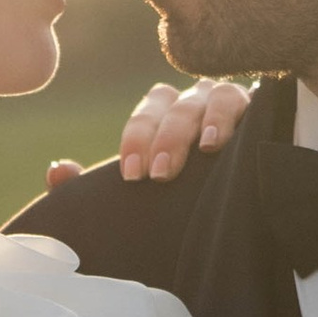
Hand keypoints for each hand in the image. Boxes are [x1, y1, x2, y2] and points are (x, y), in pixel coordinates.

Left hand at [44, 76, 252, 189]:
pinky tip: (231, 138)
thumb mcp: (134, 197)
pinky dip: (237, 115)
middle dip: (166, 137)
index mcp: (161, 116)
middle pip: (175, 105)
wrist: (236, 219)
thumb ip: (89, 187)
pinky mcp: (259, 114)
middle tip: (161, 174)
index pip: (145, 115)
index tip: (133, 174)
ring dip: (205, 122)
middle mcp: (193, 104)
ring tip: (204, 150)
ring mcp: (227, 104)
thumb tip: (58, 172)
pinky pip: (249, 101)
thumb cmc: (176, 200)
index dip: (137, 139)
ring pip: (213, 97)